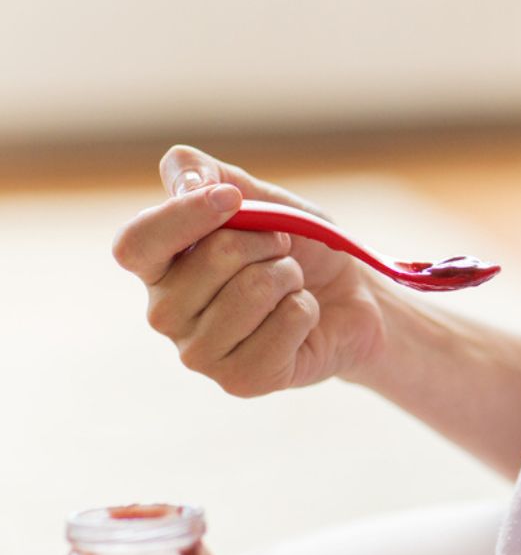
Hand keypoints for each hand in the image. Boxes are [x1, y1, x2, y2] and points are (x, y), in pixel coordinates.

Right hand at [112, 145, 385, 396]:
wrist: (350, 296)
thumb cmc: (296, 247)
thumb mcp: (259, 197)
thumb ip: (210, 174)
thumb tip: (186, 181)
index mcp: (159, 267)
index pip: (136, 243)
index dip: (183, 216)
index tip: (232, 198)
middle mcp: (166, 314)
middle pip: (213, 257)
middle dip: (267, 241)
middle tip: (281, 250)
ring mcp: (200, 353)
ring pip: (254, 290)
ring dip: (290, 275)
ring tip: (291, 285)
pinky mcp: (241, 380)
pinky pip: (287, 321)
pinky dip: (307, 308)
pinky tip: (301, 319)